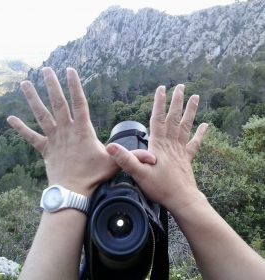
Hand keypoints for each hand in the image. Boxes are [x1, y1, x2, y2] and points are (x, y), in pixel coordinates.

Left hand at [7, 67, 154, 195]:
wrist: (73, 192)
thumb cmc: (94, 177)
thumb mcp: (115, 164)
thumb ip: (132, 157)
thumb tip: (152, 157)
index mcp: (83, 130)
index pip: (79, 102)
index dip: (75, 85)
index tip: (70, 70)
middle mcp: (66, 131)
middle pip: (58, 103)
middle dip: (52, 85)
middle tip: (46, 70)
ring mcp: (54, 139)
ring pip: (42, 115)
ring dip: (33, 99)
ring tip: (25, 84)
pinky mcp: (45, 149)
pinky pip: (31, 137)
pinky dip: (21, 128)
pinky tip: (10, 119)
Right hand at [106, 84, 207, 211]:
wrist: (182, 200)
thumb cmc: (161, 188)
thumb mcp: (139, 174)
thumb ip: (126, 159)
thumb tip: (111, 146)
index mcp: (159, 145)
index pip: (158, 119)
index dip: (159, 103)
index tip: (161, 89)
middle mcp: (171, 144)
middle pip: (174, 118)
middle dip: (177, 101)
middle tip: (181, 87)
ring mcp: (181, 150)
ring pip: (186, 126)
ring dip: (190, 111)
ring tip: (195, 97)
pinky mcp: (187, 158)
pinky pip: (195, 143)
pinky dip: (200, 133)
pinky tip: (205, 125)